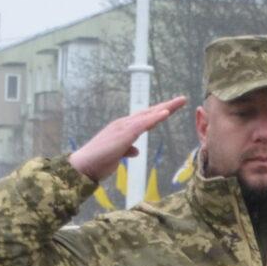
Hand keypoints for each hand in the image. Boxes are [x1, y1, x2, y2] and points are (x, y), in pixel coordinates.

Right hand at [68, 97, 187, 180]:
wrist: (84, 166)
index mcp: (123, 129)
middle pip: (149, 112)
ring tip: (179, 101)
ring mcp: (124, 127)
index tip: (172, 109)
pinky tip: (165, 113)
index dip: (159, 113)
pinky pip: (143, 124)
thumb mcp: (117, 156)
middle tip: (182, 99)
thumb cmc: (99, 162)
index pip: (145, 119)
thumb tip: (136, 151)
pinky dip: (155, 117)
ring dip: (165, 108)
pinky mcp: (124, 134)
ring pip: (148, 115)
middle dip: (167, 106)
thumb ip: (127, 151)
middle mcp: (124, 124)